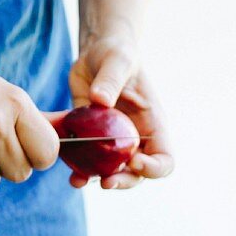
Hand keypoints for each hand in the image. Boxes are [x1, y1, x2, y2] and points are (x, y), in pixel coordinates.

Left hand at [69, 36, 172, 189]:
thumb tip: (101, 100)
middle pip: (138, 174)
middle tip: (106, 182)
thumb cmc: (115, 54)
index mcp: (152, 124)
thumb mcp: (116, 60)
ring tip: (79, 181)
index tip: (134, 160)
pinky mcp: (90, 140)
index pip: (165, 158)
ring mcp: (113, 142)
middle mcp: (135, 138)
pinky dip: (80, 171)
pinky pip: (88, 162)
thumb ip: (110, 78)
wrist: (94, 55)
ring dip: (98, 180)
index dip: (153, 168)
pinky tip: (70, 175)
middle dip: (124, 181)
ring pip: (112, 173)